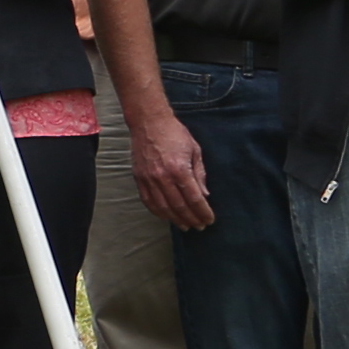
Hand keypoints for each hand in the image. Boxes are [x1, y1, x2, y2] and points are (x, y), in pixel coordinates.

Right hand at [129, 114, 212, 230]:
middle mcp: (163, 177)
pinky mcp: (139, 179)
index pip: (194, 198)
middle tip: (200, 226)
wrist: (149, 122)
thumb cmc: (175, 134)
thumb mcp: (194, 150)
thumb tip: (204, 195)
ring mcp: (149, 179)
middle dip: (192, 219)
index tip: (209, 220)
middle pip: (179, 206)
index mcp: (180, 169)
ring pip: (163, 208)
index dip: (203, 212)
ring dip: (176, 219)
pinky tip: (166, 217)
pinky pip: (148, 201)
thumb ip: (199, 174)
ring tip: (185, 226)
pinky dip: (158, 212)